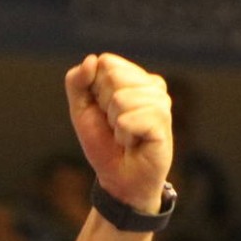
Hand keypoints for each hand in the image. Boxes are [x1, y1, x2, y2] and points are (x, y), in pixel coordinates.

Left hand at [64, 54, 173, 211]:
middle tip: (115, 125)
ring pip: (120, 98)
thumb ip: (77, 82)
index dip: (95, 90)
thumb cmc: (104, 144)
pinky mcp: (163, 123)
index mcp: (135, 77)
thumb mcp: (81, 110)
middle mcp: (153, 86)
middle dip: (104, 106)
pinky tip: (134, 143)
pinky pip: (128, 119)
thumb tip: (91, 59)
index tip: (104, 111)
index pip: (106, 62)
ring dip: (114, 124)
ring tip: (125, 136)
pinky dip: (123, 136)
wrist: (119, 181)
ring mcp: (162, 103)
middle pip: (113, 76)